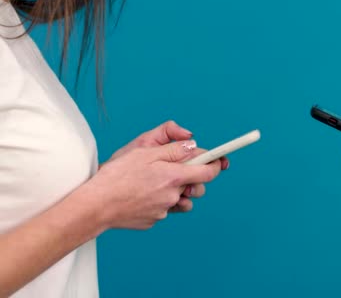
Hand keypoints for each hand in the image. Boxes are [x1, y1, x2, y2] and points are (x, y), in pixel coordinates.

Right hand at [106, 121, 228, 212]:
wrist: (95, 206)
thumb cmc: (117, 176)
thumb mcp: (144, 152)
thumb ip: (173, 149)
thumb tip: (193, 145)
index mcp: (174, 176)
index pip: (208, 172)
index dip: (216, 164)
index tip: (219, 160)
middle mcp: (173, 196)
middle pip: (198, 187)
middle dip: (193, 177)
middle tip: (174, 169)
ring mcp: (164, 211)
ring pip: (182, 199)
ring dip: (176, 191)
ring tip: (154, 182)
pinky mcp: (154, 220)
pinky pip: (165, 209)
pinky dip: (159, 201)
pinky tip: (142, 195)